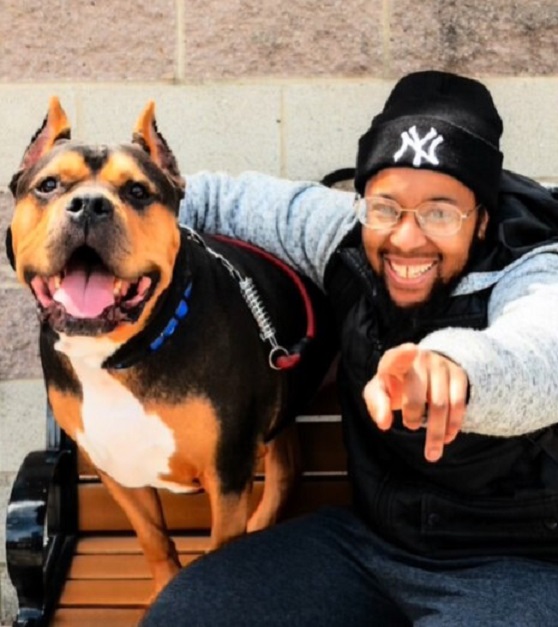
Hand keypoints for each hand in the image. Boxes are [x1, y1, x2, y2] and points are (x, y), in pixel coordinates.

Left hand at [362, 343, 468, 461]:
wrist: (423, 370)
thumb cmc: (395, 384)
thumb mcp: (379, 391)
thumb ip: (376, 405)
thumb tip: (384, 424)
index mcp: (394, 362)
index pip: (396, 357)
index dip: (403, 354)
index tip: (411, 350)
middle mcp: (419, 359)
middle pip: (417, 394)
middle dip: (413, 416)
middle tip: (410, 427)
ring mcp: (440, 365)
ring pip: (440, 404)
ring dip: (436, 432)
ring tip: (431, 454)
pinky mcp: (458, 374)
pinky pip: (458, 404)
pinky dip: (453, 425)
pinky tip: (447, 438)